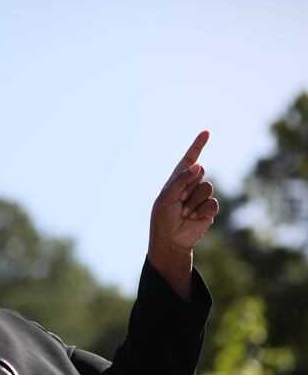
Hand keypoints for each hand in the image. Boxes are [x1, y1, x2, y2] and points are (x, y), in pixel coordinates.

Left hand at [148, 130, 218, 300]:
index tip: (206, 132)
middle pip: (200, 171)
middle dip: (189, 185)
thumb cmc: (163, 219)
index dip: (197, 146)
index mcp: (176, 180)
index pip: (188, 160)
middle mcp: (189, 186)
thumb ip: (180, 179)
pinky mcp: (209, 210)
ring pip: (207, 187)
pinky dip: (201, 210)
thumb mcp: (166, 197)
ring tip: (184, 213)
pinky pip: (213, 202)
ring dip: (193, 201)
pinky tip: (192, 219)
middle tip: (179, 200)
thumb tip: (198, 165)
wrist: (170, 241)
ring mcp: (200, 198)